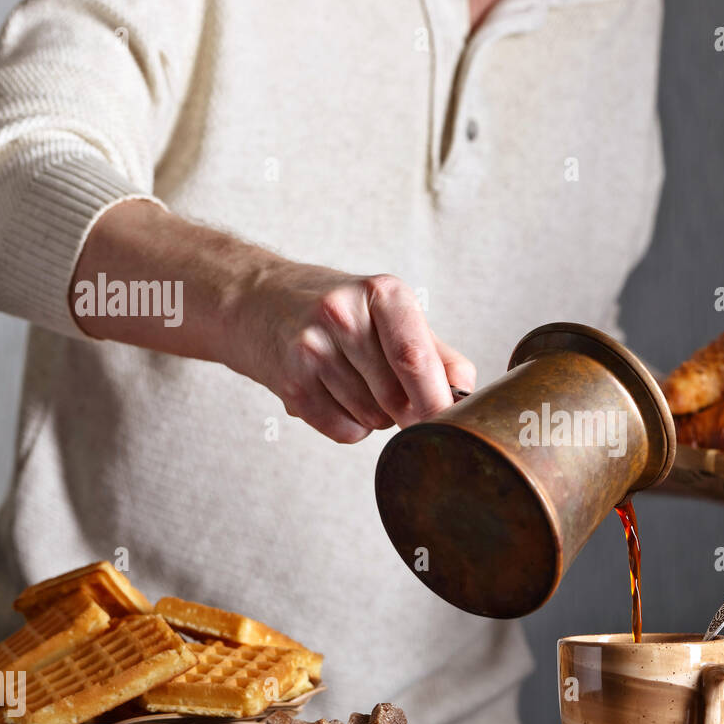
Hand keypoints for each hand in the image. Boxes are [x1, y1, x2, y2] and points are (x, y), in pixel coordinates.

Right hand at [227, 262, 475, 442]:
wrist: (254, 302)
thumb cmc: (335, 311)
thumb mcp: (388, 313)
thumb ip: (437, 354)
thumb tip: (469, 395)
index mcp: (382, 293)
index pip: (415, 358)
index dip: (436, 401)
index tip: (449, 423)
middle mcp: (343, 315)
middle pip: (398, 397)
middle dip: (406, 410)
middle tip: (391, 389)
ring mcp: (312, 348)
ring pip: (373, 418)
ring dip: (376, 417)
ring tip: (355, 382)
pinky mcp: (290, 381)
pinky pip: (344, 431)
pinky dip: (349, 426)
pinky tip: (334, 395)